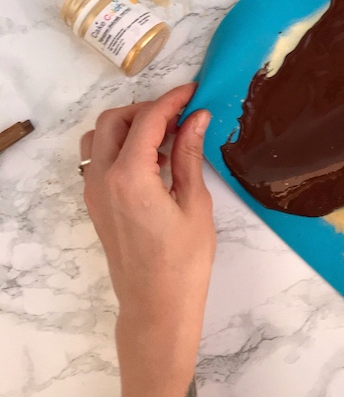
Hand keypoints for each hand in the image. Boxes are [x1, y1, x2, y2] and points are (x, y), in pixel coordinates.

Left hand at [80, 83, 214, 396]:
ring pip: (99, 138)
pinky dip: (121, 146)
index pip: (147, 121)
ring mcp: (94, 192)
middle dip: (147, 109)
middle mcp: (103, 179)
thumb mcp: (194, 203)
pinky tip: (153, 160)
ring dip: (129, 126)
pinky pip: (99, 159)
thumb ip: (188, 154)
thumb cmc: (184, 260)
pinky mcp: (96, 204)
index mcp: (130, 176)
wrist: (156, 306)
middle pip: (115, 121)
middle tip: (182, 114)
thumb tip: (195, 118)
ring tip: (166, 136)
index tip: (194, 91)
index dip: (172, 100)